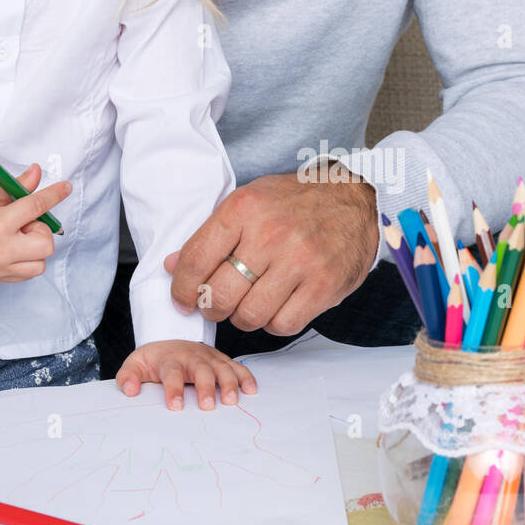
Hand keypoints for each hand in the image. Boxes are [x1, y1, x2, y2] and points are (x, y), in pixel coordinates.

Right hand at [0, 163, 71, 282]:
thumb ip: (15, 187)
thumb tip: (37, 174)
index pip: (36, 207)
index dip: (54, 194)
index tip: (65, 188)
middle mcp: (1, 251)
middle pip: (46, 244)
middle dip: (41, 229)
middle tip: (23, 220)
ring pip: (40, 263)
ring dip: (35, 247)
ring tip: (15, 235)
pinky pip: (26, 273)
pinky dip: (26, 259)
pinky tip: (10, 246)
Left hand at [116, 340, 256, 410]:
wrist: (171, 338)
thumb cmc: (155, 359)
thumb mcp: (136, 363)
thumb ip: (128, 376)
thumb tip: (129, 390)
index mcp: (170, 359)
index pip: (171, 372)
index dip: (173, 388)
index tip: (175, 406)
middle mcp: (192, 356)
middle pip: (201, 369)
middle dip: (205, 386)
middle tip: (208, 406)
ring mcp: (210, 357)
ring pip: (222, 367)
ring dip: (228, 383)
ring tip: (232, 401)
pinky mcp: (222, 360)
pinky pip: (237, 366)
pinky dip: (246, 376)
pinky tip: (251, 390)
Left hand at [165, 169, 378, 337]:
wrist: (352, 199)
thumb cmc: (293, 202)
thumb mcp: (247, 202)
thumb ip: (210, 235)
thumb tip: (172, 266)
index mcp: (243, 208)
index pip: (195, 258)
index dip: (181, 287)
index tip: (181, 298)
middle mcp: (270, 234)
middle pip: (219, 294)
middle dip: (210, 307)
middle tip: (215, 304)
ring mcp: (299, 261)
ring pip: (249, 316)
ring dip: (242, 317)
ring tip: (248, 303)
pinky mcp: (323, 285)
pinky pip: (283, 325)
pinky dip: (273, 323)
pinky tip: (275, 306)